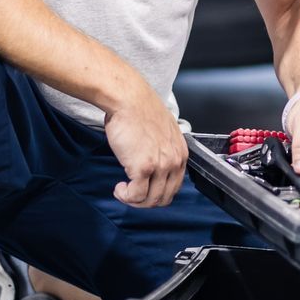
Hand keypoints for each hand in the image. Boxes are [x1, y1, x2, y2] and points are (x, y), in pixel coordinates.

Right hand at [103, 84, 186, 207]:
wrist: (127, 99)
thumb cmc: (138, 109)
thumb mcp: (162, 131)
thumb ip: (162, 149)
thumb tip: (153, 163)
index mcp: (181, 153)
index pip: (174, 186)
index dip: (157, 192)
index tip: (144, 189)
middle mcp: (174, 161)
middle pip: (164, 197)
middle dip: (145, 201)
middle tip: (131, 194)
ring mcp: (160, 166)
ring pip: (150, 200)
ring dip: (134, 200)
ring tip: (123, 191)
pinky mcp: (143, 168)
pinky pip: (136, 195)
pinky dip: (126, 196)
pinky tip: (119, 188)